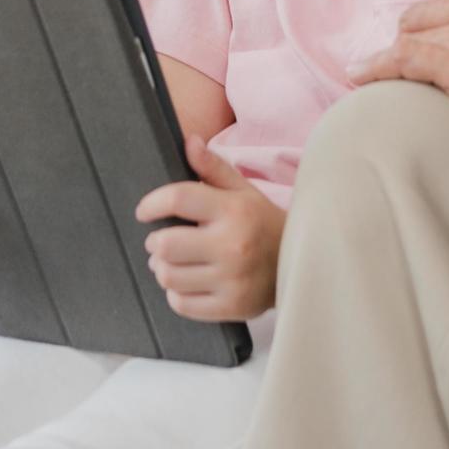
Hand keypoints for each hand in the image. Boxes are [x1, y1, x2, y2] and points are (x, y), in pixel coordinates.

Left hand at [136, 139, 284, 321]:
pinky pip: (181, 304)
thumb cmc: (263, 223)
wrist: (304, 264)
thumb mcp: (243, 190)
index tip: (144, 211)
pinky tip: (186, 282)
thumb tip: (189, 141)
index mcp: (234, 210)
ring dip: (162, 267)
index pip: (178, 199)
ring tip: (171, 261)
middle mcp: (233, 245)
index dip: (151, 203)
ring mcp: (232, 280)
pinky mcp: (232, 307)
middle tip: (160, 239)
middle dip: (155, 240)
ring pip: (168, 276)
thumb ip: (213, 167)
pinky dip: (175, 293)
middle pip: (165, 244)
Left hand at [352, 0, 448, 168]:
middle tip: (397, 70)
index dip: (437, 31)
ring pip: (411, 38)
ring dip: (392, 61)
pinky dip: (376, 69)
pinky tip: (361, 80)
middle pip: (427, 17)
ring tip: (370, 77)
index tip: (426, 49)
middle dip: (411, 42)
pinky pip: (400, 61)